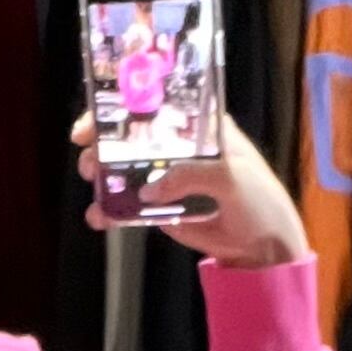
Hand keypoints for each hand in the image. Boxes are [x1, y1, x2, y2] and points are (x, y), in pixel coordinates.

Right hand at [73, 113, 310, 268]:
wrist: (262, 246)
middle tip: (89, 154)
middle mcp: (178, 147)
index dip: (126, 104)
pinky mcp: (160, 208)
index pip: (158, 105)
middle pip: (132, 136)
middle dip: (104, 141)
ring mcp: (166, 178)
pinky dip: (110, 211)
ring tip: (93, 183)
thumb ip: (190, 177)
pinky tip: (99, 218)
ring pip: (124, 170)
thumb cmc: (257, 199)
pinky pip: (129, 206)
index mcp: (199, 127)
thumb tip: (148, 190)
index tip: (100, 113)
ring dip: (102, 175)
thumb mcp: (230, 177)